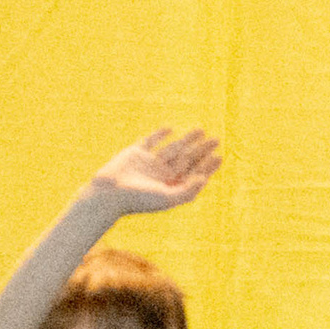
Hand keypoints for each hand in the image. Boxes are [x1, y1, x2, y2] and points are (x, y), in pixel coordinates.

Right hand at [90, 129, 221, 214]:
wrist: (110, 193)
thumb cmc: (139, 200)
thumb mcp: (168, 198)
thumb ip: (188, 190)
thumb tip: (205, 179)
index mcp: (171, 187)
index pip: (194, 174)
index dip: (207, 166)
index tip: (219, 156)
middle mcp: (162, 175)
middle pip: (187, 160)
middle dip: (201, 150)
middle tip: (216, 139)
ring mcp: (149, 164)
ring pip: (173, 149)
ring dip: (187, 140)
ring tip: (201, 130)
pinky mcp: (135, 153)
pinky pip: (150, 142)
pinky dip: (160, 135)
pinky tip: (171, 128)